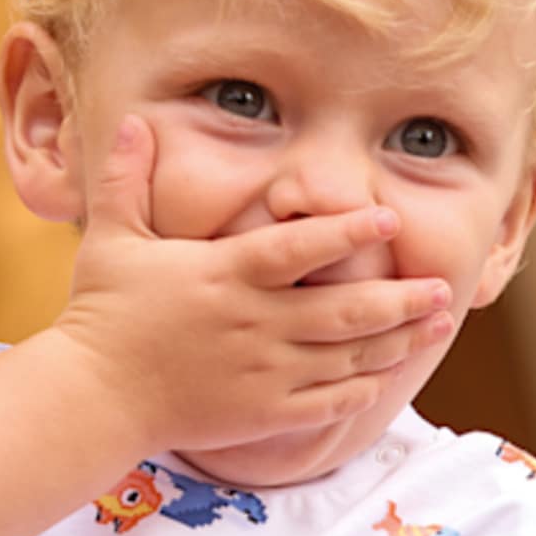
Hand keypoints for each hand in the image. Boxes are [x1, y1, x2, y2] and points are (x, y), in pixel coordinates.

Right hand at [50, 118, 454, 452]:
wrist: (93, 397)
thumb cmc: (102, 316)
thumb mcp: (112, 240)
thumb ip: (129, 180)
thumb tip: (136, 122)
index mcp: (227, 275)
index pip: (301, 248)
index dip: (348, 230)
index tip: (388, 217)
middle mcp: (254, 324)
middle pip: (343, 308)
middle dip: (400, 298)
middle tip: (442, 285)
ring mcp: (262, 373)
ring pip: (344, 357)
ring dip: (395, 341)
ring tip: (435, 323)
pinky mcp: (260, 414)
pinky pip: (322, 403)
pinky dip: (358, 391)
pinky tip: (384, 377)